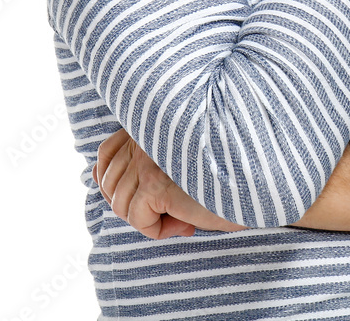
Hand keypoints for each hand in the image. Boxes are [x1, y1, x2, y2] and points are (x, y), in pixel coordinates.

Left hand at [93, 128, 247, 238]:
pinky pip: (137, 219)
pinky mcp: (157, 183)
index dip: (115, 180)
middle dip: (134, 205)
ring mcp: (149, 158)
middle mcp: (146, 134)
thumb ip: (137, 162)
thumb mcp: (173, 162)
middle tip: (170, 208)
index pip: (107, 152)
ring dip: (148, 219)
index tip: (145, 195)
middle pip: (109, 183)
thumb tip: (91, 174)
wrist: (258, 184)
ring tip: (182, 214)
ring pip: (120, 205)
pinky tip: (185, 223)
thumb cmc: (222, 172)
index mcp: (151, 121)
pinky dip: (157, 230)